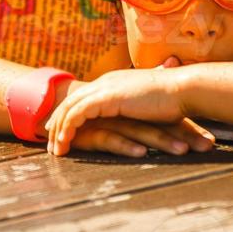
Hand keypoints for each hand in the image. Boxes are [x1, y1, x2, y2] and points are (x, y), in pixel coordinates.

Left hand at [47, 67, 210, 155]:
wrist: (183, 89)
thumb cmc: (174, 99)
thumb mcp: (150, 102)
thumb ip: (139, 107)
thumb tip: (139, 115)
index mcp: (114, 82)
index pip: (84, 97)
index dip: (70, 113)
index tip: (60, 129)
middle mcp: (106, 82)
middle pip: (72, 101)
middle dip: (57, 122)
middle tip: (49, 141)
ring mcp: (105, 88)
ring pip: (70, 108)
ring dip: (59, 129)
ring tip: (54, 149)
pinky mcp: (108, 98)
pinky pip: (78, 114)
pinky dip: (68, 129)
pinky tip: (64, 144)